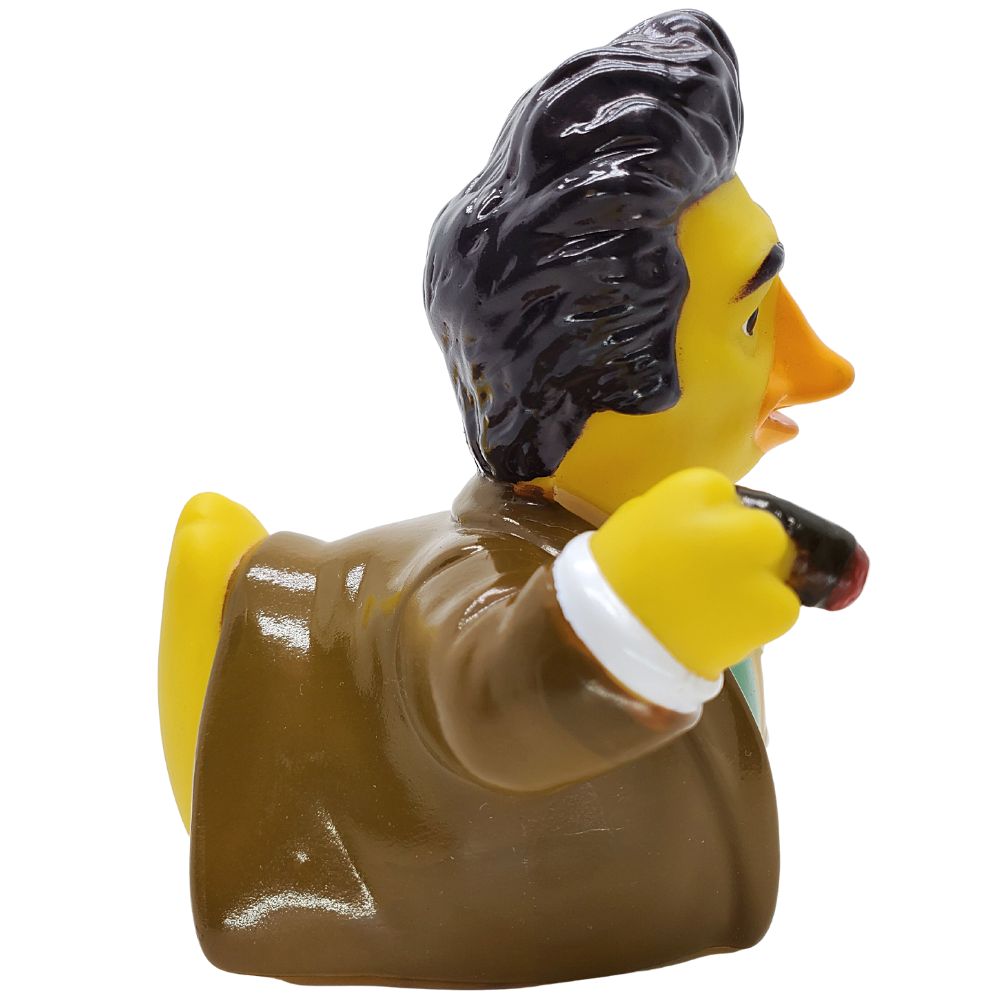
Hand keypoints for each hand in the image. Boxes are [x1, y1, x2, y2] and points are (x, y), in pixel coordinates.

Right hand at [590, 467, 799, 679]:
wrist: (609, 635)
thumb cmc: (612, 575)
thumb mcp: (636, 521)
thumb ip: (677, 514)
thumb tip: (701, 524)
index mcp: (697, 489)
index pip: (726, 499)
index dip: (715, 527)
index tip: (697, 550)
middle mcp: (738, 521)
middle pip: (763, 531)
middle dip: (747, 553)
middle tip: (716, 580)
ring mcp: (760, 565)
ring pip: (777, 571)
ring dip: (756, 587)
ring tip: (715, 610)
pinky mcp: (775, 607)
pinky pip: (781, 609)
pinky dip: (759, 621)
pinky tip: (723, 629)